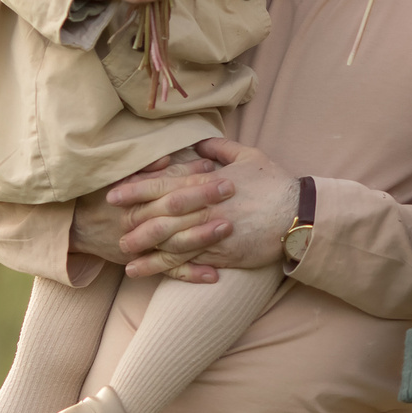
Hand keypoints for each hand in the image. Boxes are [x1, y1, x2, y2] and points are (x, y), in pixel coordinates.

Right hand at [70, 151, 215, 271]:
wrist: (75, 227)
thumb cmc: (100, 196)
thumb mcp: (115, 176)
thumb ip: (143, 168)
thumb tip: (168, 159)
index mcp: (133, 197)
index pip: (166, 185)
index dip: (190, 176)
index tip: (214, 168)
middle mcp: (138, 220)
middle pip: (174, 210)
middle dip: (204, 200)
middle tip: (232, 190)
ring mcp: (142, 245)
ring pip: (175, 242)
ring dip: (203, 236)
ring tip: (229, 228)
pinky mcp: (143, 263)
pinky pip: (170, 271)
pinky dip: (192, 274)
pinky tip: (215, 274)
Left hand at [108, 138, 298, 276]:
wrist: (299, 216)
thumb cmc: (275, 184)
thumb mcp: (249, 156)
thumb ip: (220, 148)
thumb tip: (198, 141)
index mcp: (208, 182)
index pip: (164, 184)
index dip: (137, 189)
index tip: (114, 193)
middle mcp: (204, 207)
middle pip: (160, 213)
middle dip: (134, 219)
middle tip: (112, 224)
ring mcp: (211, 232)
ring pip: (168, 240)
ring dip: (143, 247)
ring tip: (122, 253)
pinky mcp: (220, 254)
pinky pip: (185, 261)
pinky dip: (162, 266)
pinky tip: (144, 271)